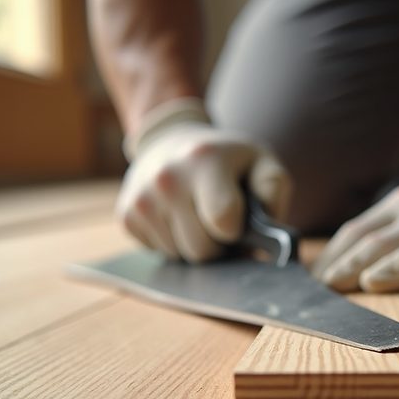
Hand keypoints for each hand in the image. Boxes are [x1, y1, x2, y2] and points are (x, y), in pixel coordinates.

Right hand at [116, 98, 292, 261]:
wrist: (171, 142)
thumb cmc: (227, 160)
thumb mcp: (261, 162)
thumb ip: (272, 193)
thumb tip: (267, 241)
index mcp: (204, 160)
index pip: (224, 222)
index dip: (236, 230)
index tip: (237, 218)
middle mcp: (167, 177)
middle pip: (202, 249)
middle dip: (217, 244)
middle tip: (219, 220)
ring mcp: (142, 198)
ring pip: (180, 256)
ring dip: (194, 244)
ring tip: (196, 215)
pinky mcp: (126, 216)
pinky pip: (160, 254)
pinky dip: (173, 243)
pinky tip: (176, 218)